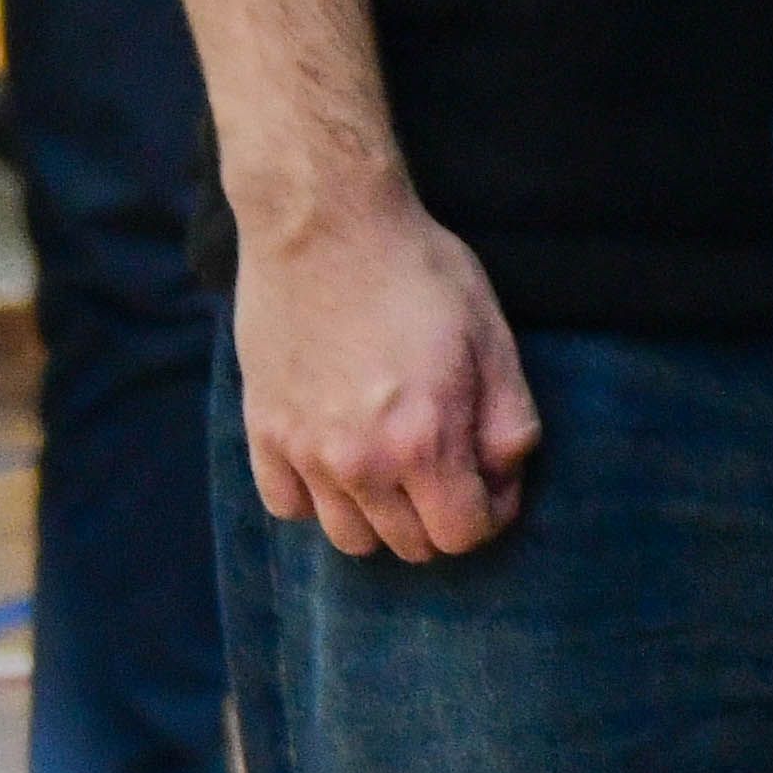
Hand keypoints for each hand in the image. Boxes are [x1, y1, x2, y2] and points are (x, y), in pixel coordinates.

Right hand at [235, 183, 536, 563]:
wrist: (325, 228)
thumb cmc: (421, 274)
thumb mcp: (492, 338)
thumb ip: (508, 420)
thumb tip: (506, 478)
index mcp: (424, 441)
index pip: (462, 534)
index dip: (492, 513)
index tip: (496, 478)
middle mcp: (359, 462)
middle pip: (408, 544)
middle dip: (442, 517)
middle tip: (452, 465)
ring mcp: (303, 452)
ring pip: (348, 537)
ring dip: (383, 516)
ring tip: (400, 465)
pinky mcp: (263, 434)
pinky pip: (291, 507)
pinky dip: (320, 498)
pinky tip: (343, 457)